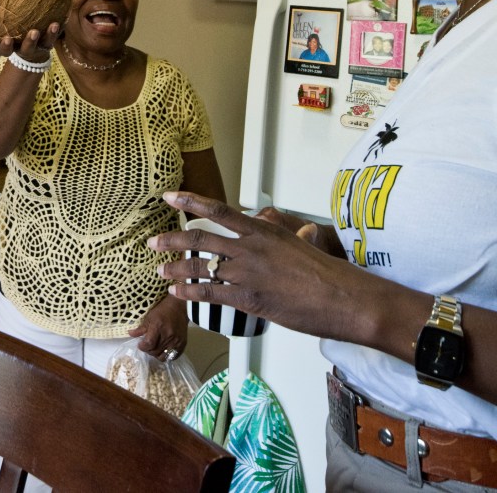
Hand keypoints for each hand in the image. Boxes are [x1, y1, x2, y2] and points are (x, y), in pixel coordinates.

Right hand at [0, 23, 59, 61]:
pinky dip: (61, 26)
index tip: (6, 39)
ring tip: (54, 24)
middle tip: (34, 32)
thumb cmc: (14, 36)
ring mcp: (41, 47)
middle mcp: (27, 49)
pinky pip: (57, 35)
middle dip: (30, 41)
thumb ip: (2, 19)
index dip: (6, 46)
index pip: (6, 50)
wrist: (33, 53)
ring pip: (46, 43)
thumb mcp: (6, 30)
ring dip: (51, 34)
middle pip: (28, 48)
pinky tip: (65, 16)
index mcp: (14, 48)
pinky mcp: (51, 42)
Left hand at [128, 293, 187, 359]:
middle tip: (147, 346)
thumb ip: (141, 328)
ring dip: (156, 354)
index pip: (149, 343)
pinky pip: (173, 357)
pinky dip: (166, 356)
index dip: (143, 346)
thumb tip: (130, 334)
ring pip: (163, 356)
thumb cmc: (162, 311)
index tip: (140, 344)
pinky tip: (163, 350)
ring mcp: (176, 341)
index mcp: (158, 327)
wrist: (179, 308)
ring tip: (155, 348)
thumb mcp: (149, 317)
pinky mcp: (182, 344)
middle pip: (155, 351)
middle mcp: (168, 335)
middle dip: (148, 350)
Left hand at [147, 190, 376, 343]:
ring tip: (160, 271)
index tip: (170, 196)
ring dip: (175, 269)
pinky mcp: (249, 299)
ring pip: (200, 267)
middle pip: (200, 238)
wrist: (344, 298)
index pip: (219, 209)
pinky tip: (177, 293)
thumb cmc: (329, 274)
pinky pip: (210, 293)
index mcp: (263, 230)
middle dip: (171, 240)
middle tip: (153, 242)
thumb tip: (302, 233)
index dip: (191, 201)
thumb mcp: (305, 245)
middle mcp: (250, 248)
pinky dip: (189, 293)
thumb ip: (293, 238)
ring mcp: (248, 273)